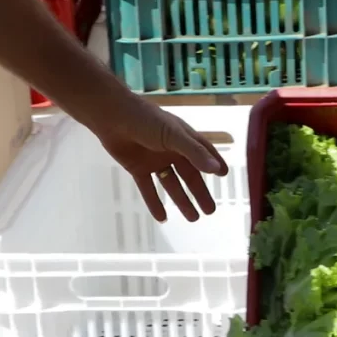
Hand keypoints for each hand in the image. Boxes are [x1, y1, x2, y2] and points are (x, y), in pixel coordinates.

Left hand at [86, 88, 228, 221]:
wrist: (113, 117)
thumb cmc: (147, 120)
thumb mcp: (173, 135)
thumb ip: (194, 152)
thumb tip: (216, 170)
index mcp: (183, 139)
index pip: (204, 153)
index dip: (213, 163)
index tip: (223, 175)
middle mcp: (171, 151)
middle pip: (189, 175)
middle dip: (199, 192)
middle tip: (210, 211)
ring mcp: (154, 161)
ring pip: (171, 185)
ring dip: (181, 201)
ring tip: (193, 218)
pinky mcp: (137, 168)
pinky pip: (148, 189)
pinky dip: (154, 203)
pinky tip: (162, 218)